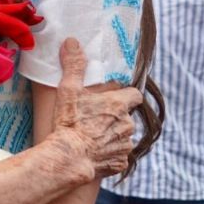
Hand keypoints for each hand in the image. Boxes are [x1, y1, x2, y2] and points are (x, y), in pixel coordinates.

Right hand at [49, 38, 141, 178]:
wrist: (69, 157)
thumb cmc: (69, 122)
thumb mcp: (68, 90)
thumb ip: (74, 66)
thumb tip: (72, 42)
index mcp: (118, 105)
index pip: (135, 95)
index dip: (126, 96)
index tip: (114, 98)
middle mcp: (128, 124)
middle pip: (127, 116)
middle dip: (115, 117)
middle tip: (94, 118)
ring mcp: (126, 145)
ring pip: (123, 136)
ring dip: (112, 135)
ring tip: (91, 137)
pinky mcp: (121, 162)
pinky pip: (118, 155)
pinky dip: (108, 153)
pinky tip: (93, 152)